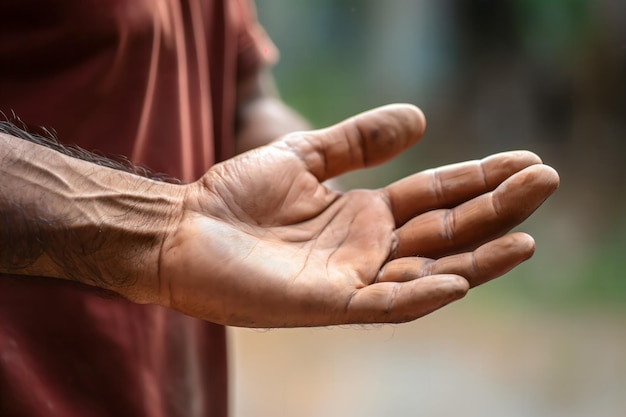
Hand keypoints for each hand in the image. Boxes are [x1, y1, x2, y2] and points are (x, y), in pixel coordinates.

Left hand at [158, 104, 558, 326]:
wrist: (183, 228)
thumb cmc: (235, 194)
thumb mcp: (303, 154)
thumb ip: (356, 140)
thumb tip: (420, 118)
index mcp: (366, 213)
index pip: (436, 195)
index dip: (479, 178)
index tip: (523, 160)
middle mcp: (368, 247)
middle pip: (446, 230)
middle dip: (495, 208)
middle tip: (544, 181)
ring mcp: (352, 278)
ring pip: (428, 270)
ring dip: (478, 257)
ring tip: (527, 235)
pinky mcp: (327, 304)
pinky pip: (383, 305)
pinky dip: (421, 296)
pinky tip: (459, 280)